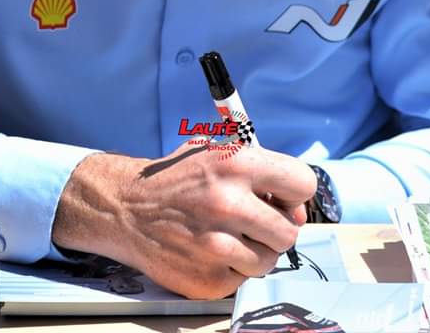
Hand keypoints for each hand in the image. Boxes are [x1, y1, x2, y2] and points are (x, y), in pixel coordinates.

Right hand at [52, 142, 315, 298]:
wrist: (126, 208)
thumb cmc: (176, 178)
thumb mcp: (214, 150)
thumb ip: (258, 168)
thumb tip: (295, 203)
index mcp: (236, 164)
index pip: (302, 184)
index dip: (295, 193)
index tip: (284, 198)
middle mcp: (230, 204)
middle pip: (290, 231)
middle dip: (279, 226)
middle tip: (260, 221)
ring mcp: (218, 246)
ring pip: (270, 260)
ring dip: (256, 250)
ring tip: (232, 235)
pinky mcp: (208, 279)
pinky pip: (242, 280)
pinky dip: (232, 268)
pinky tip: (212, 250)